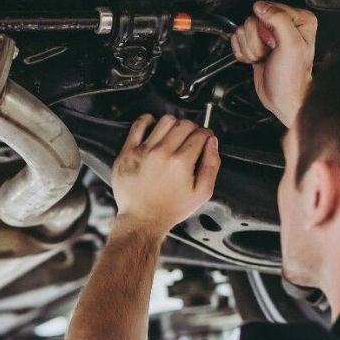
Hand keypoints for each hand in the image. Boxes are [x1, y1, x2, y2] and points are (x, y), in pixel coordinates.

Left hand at [110, 114, 220, 238]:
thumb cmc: (170, 209)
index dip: (206, 134)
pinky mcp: (127, 152)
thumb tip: (212, 142)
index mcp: (181, 163)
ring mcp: (142, 151)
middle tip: (191, 138)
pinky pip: (138, 125)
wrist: (142, 219)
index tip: (204, 138)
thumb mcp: (202, 193)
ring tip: (174, 135)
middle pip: (184, 124)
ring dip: (174, 124)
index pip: (200, 134)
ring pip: (164, 121)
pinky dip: (147, 120)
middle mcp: (161, 153)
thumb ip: (212, 165)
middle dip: (193, 128)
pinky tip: (153, 126)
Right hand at [231, 0, 316, 126]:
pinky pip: (237, 40)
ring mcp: (267, 35)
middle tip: (269, 51)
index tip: (275, 43)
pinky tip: (256, 60)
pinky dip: (243, 53)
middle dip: (256, 40)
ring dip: (250, 49)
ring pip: (242, 30)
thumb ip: (278, 20)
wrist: (283, 98)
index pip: (268, 9)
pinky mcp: (255, 45)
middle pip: (252, 20)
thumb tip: (261, 6)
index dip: (267, 28)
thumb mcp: (291, 45)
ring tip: (264, 57)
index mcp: (299, 19)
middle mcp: (283, 24)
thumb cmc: (292, 77)